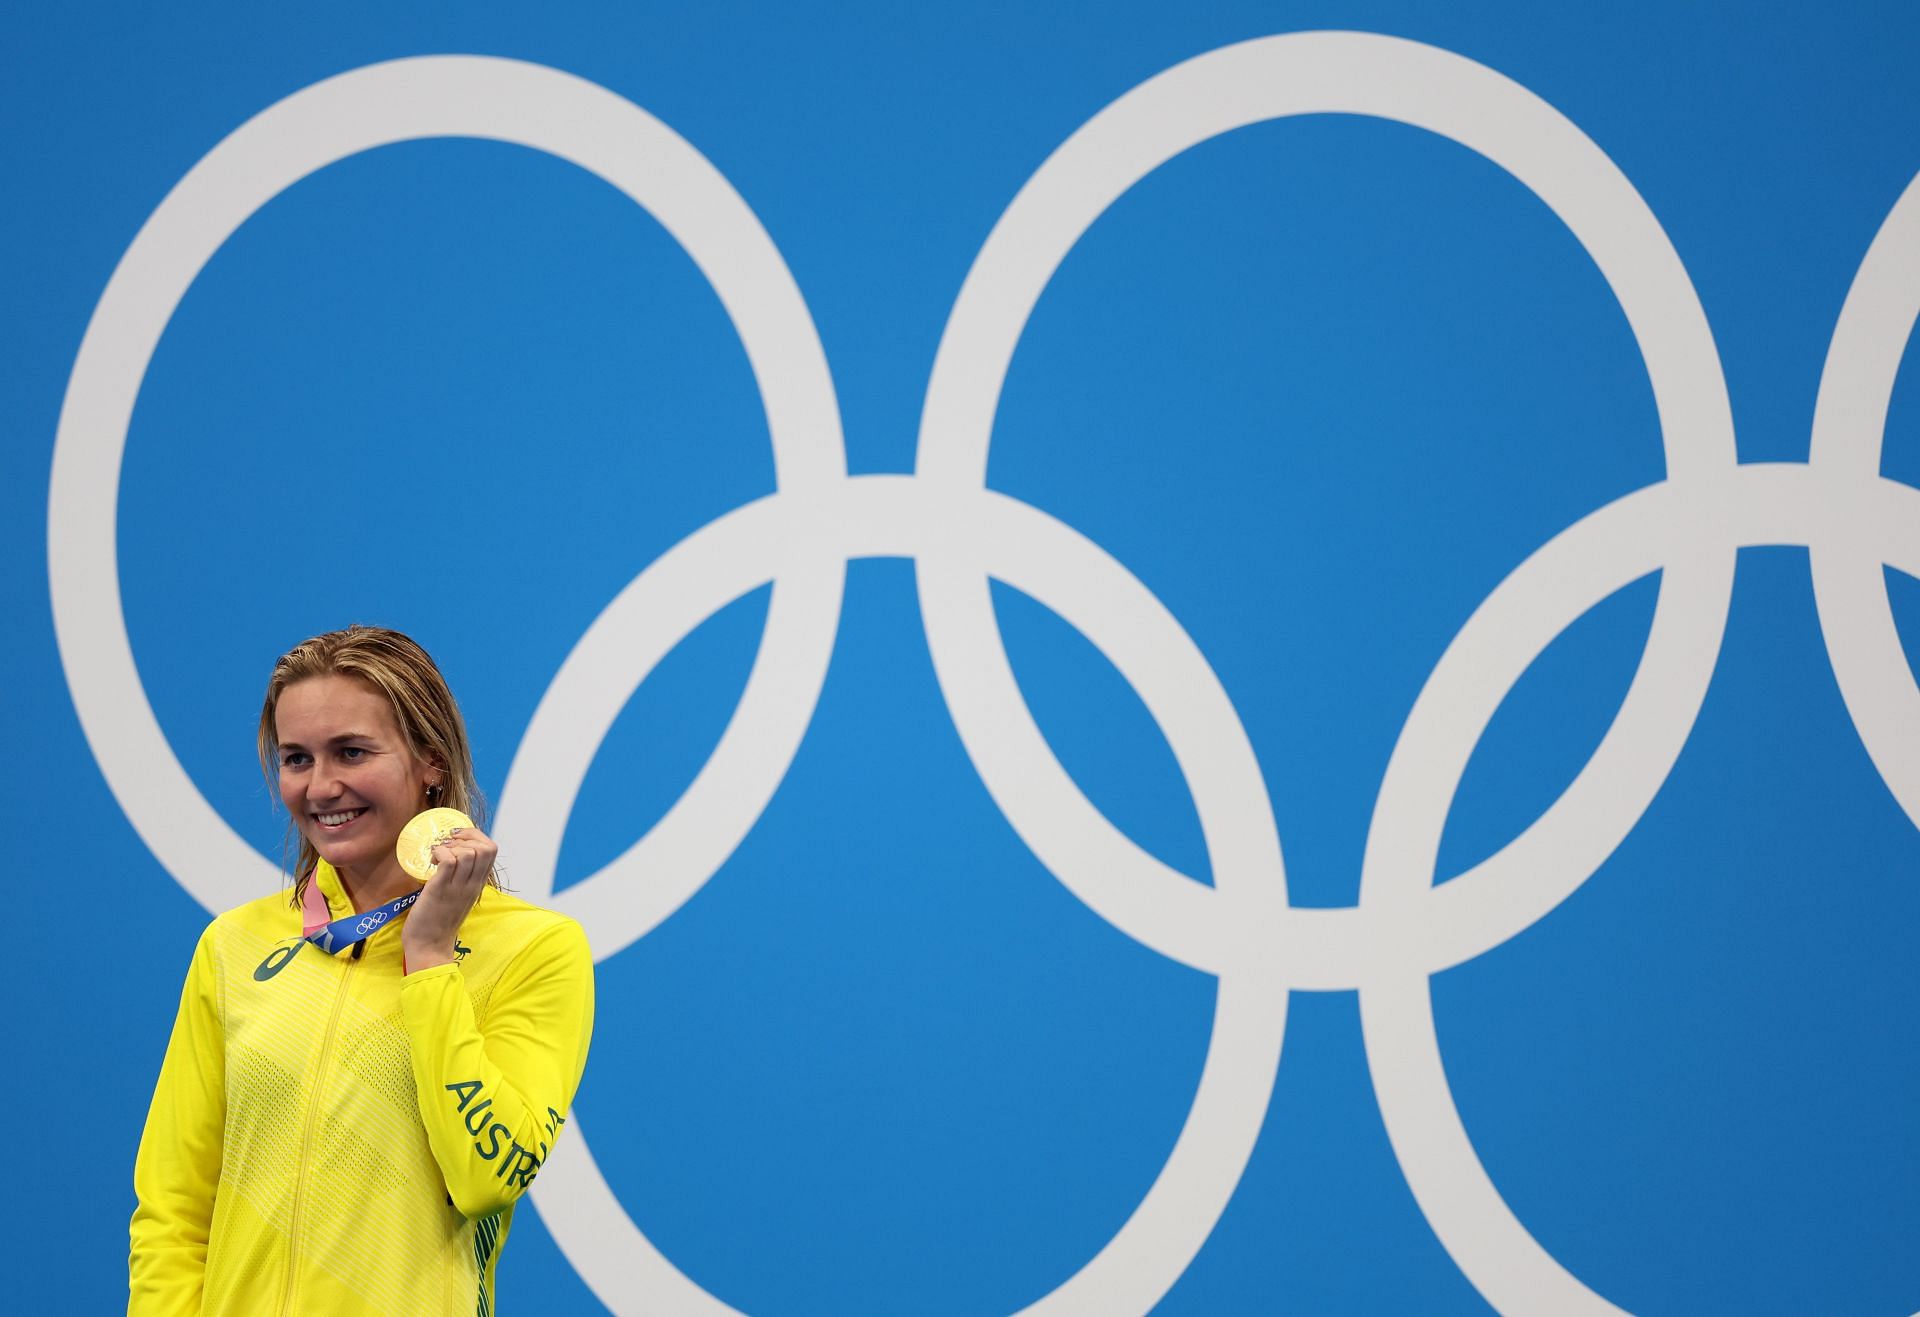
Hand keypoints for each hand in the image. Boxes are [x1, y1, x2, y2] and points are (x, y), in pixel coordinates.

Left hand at [401, 826, 496, 971]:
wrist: (429, 946)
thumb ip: (461, 880)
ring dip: (451, 846)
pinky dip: (439, 853)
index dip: (476, 837)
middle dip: (466, 837)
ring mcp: (458, 887)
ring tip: (437, 856)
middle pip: (486, 847)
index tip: (457, 840)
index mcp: (477, 884)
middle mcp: (472, 884)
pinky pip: (448, 860)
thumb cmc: (439, 922)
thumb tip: (452, 860)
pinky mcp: (440, 889)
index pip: (491, 850)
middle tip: (448, 845)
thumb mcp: (458, 897)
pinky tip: (430, 862)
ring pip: (469, 852)